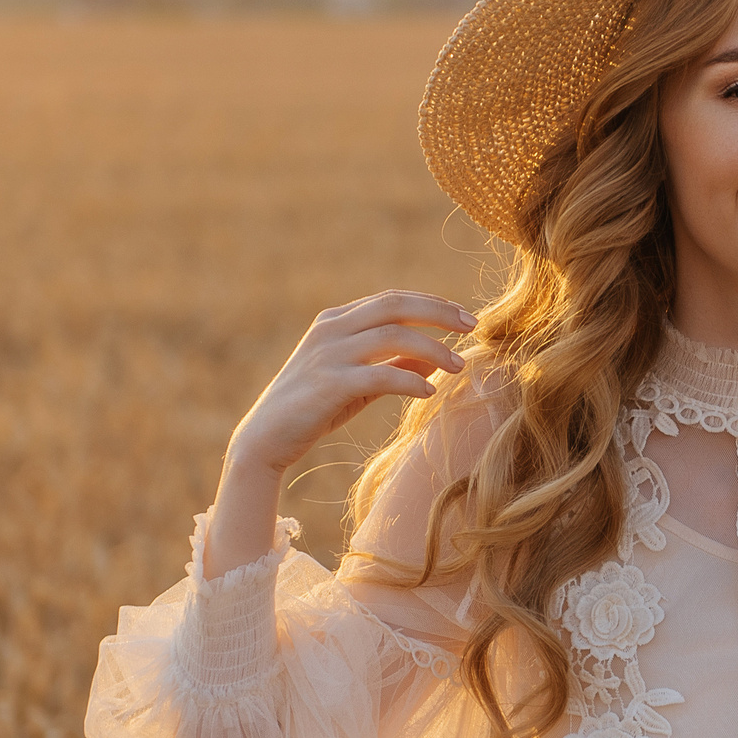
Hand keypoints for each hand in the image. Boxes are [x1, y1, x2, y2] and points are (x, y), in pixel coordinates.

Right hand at [225, 289, 479, 478]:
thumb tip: (436, 357)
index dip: (431, 303)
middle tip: (473, 326)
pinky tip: (429, 392)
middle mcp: (331, 330)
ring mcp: (328, 355)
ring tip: (459, 366)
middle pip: (395, 306)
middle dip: (439, 312)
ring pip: (392, 336)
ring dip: (434, 349)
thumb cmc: (314, 408)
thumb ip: (392, 363)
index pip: (392, 299)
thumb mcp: (357, 380)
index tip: (464, 316)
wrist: (264, 439)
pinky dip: (410, 380)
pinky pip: (380, 374)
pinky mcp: (328, 384)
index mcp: (336, 321)